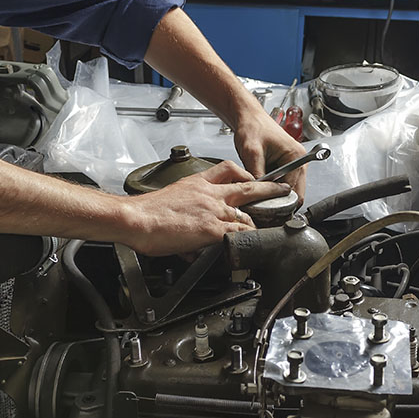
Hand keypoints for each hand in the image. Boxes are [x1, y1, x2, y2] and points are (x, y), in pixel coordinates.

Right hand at [120, 161, 289, 255]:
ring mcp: (213, 211)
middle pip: (248, 187)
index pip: (227, 170)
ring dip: (257, 224)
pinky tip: (250, 247)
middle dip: (268, 188)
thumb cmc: (146, 213)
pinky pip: (239, 234)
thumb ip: (187, 214)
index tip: (252, 178)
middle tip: (282, 190)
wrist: (136, 218)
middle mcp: (210, 194)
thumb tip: (190, 239)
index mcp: (198, 184)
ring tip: (266, 231)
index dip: (243, 174)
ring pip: (247, 215)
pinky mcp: (212, 229)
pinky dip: (246, 241)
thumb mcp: (171, 201)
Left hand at [234, 111, 307, 201]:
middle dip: (277, 200)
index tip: (265, 207)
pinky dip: (271, 187)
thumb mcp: (251, 152)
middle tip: (260, 202)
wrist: (248, 117)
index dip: (279, 201)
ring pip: (286, 190)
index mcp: (297, 157)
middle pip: (294, 193)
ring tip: (258, 190)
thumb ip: (256, 175)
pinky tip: (260, 184)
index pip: (294, 191)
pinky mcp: (285, 166)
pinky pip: (280, 184)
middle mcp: (299, 162)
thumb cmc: (252, 127)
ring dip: (273, 193)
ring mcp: (293, 165)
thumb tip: (258, 194)